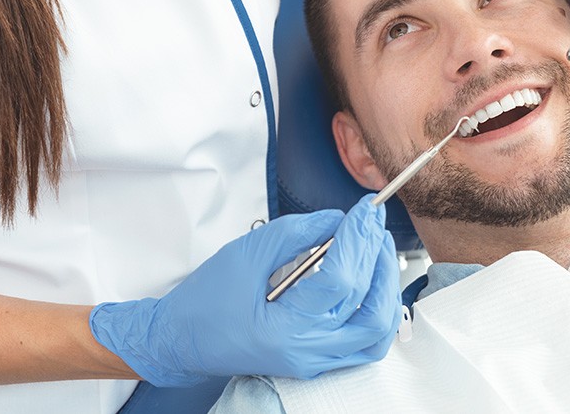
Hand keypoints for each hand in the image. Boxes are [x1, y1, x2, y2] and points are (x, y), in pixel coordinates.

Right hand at [89, 195, 401, 385]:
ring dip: (386, 287)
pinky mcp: (318, 358)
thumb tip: (337, 220)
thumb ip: (296, 233)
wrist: (183, 338)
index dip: (358, 238)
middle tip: (373, 221)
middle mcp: (307, 352)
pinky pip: (365, 341)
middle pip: (368, 307)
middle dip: (377, 256)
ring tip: (376, 247)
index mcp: (287, 330)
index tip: (366, 207)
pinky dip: (377, 307)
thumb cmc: (206, 299)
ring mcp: (316, 361)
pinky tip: (372, 279)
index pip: (341, 281)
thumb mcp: (247, 253)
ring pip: (376, 332)